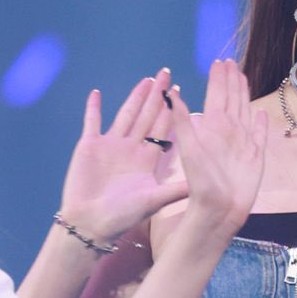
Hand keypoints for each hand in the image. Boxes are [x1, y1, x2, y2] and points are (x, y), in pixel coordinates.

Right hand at [58, 69, 188, 240]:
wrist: (91, 223)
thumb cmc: (123, 216)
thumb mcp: (155, 199)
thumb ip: (177, 188)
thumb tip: (207, 181)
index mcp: (147, 159)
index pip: (162, 129)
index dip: (171, 110)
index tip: (180, 91)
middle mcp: (131, 149)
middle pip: (146, 116)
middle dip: (156, 95)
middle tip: (166, 74)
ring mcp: (110, 146)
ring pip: (125, 115)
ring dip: (134, 97)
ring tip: (145, 80)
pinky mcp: (89, 146)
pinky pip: (92, 122)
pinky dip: (93, 108)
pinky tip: (97, 93)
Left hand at [169, 59, 266, 236]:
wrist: (218, 211)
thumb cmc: (201, 183)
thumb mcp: (189, 148)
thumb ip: (182, 121)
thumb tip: (171, 93)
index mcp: (211, 127)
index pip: (216, 96)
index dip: (218, 79)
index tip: (220, 61)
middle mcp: (227, 132)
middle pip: (231, 100)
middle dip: (231, 81)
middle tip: (232, 61)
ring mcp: (242, 144)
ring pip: (244, 111)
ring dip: (244, 95)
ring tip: (244, 77)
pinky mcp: (255, 157)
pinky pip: (259, 135)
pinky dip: (261, 124)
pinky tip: (261, 114)